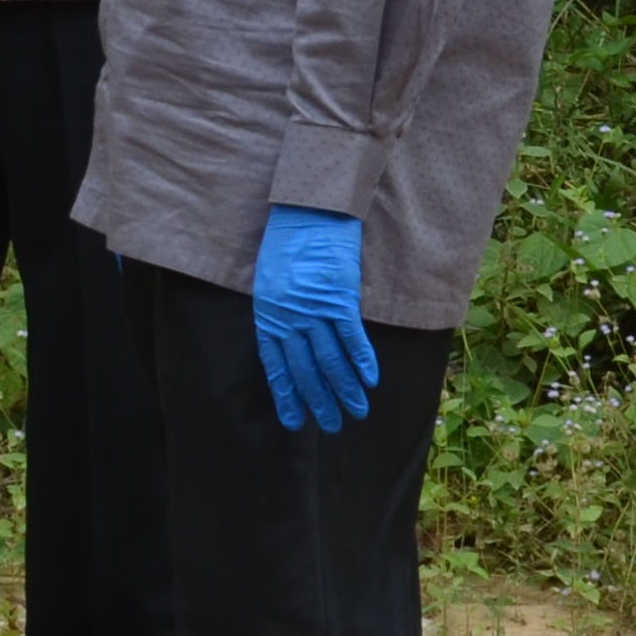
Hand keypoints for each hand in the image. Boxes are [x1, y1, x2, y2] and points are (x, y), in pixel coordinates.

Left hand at [252, 203, 378, 434]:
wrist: (308, 211)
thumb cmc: (287, 243)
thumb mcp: (270, 281)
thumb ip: (279, 313)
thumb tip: (293, 341)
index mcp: (267, 315)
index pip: (276, 366)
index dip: (287, 395)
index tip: (295, 420)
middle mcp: (288, 318)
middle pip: (305, 369)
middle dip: (319, 401)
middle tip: (331, 425)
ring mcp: (313, 309)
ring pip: (330, 360)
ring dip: (344, 389)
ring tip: (355, 411)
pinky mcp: (338, 297)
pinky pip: (351, 337)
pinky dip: (361, 361)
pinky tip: (368, 381)